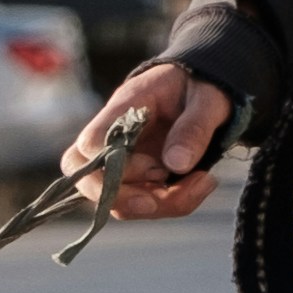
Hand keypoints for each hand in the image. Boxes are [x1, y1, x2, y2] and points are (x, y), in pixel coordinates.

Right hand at [73, 61, 233, 219]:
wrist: (201, 88)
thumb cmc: (198, 87)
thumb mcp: (207, 99)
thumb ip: (193, 128)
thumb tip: (176, 164)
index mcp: (123, 108)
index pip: (91, 143)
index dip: (116, 167)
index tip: (159, 168)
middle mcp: (113, 138)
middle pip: (86, 178)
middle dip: (125, 200)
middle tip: (164, 197)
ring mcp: (122, 161)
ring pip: (117, 201)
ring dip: (161, 205)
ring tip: (204, 181)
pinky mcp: (138, 178)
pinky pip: (142, 204)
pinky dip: (173, 203)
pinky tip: (202, 183)